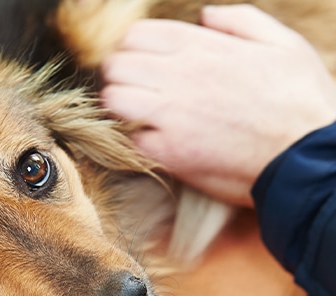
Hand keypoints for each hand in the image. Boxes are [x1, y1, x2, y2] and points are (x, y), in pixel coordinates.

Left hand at [101, 5, 335, 205]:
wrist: (304, 155)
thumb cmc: (300, 101)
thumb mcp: (283, 44)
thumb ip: (240, 22)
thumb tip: (205, 16)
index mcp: (201, 46)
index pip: (137, 36)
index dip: (132, 50)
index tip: (140, 64)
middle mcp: (179, 75)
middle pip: (116, 65)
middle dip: (119, 77)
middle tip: (134, 92)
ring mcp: (170, 115)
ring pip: (114, 99)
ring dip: (120, 107)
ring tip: (138, 116)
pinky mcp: (169, 152)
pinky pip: (131, 139)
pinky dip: (137, 140)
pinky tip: (155, 142)